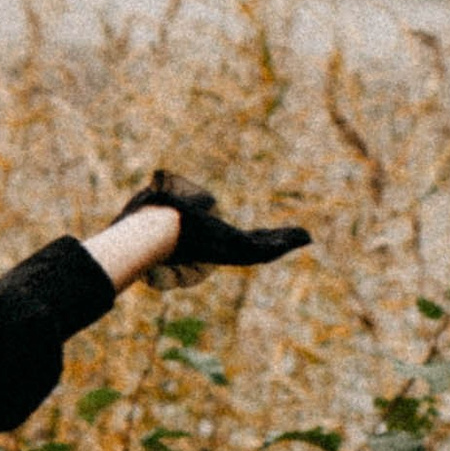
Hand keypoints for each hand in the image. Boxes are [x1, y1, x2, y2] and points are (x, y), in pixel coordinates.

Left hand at [113, 169, 312, 282]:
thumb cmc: (145, 220)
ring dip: (286, 242)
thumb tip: (199, 199)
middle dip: (277, 241)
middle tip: (299, 237)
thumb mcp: (167, 202)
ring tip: (306, 237)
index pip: (234, 241)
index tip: (266, 236)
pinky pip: (263, 250)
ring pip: (262, 251)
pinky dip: (284, 243)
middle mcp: (217, 249)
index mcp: (203, 240)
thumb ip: (184, 200)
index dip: (254, 238)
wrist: (143, 231)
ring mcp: (226, 251)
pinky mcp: (231, 249)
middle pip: (254, 248)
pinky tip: (301, 238)